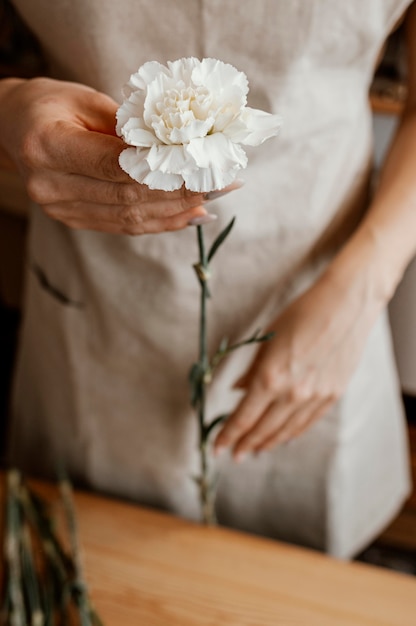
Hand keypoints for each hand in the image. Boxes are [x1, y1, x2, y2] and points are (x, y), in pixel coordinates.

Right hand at [0, 77, 210, 233]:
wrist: (12, 128)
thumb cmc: (50, 104)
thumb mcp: (85, 99)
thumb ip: (127, 128)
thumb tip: (178, 151)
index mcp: (48, 146)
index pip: (115, 165)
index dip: (163, 171)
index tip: (202, 166)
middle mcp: (50, 185)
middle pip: (127, 197)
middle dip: (179, 193)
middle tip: (219, 183)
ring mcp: (60, 209)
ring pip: (129, 218)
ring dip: (175, 212)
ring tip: (212, 200)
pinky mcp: (72, 219)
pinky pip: (123, 226)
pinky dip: (159, 222)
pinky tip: (189, 216)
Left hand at [214, 263, 382, 458]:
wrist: (345, 305)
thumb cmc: (302, 314)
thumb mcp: (269, 340)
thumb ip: (252, 371)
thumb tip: (237, 391)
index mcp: (271, 378)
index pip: (243, 418)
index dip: (228, 435)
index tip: (217, 447)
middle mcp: (292, 393)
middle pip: (263, 429)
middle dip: (245, 444)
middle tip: (234, 455)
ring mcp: (315, 396)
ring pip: (286, 430)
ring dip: (268, 443)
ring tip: (255, 451)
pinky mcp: (333, 394)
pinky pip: (308, 422)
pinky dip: (293, 433)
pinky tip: (284, 438)